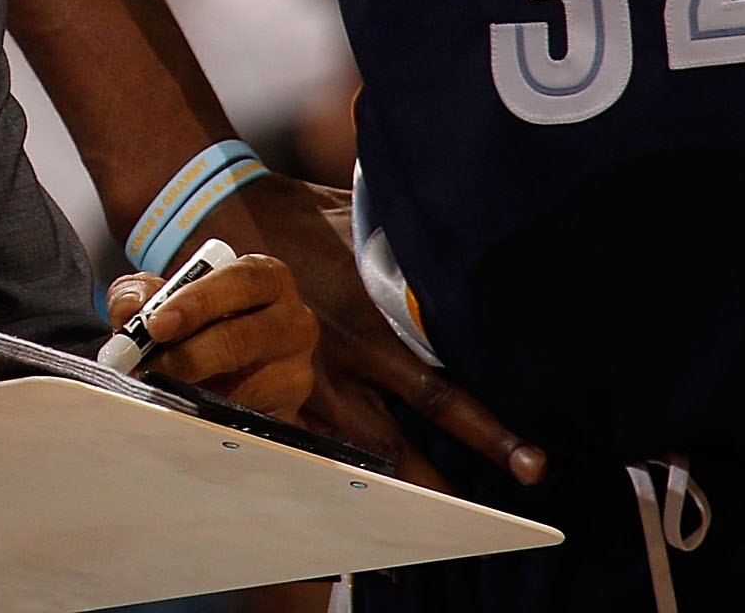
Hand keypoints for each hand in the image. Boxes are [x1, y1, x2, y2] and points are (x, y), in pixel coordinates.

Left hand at [107, 252, 316, 419]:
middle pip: (243, 338)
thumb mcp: (167, 296)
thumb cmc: (199, 322)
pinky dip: (210, 420)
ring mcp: (295, 374)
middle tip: (146, 366)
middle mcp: (293, 323)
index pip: (240, 281)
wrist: (220, 371)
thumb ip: (142, 293)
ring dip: (194, 391)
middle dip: (188, 354)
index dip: (197, 301)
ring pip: (245, 386)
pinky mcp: (289, 416)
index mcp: (268, 280)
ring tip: (157, 391)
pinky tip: (184, 415)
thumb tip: (129, 311)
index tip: (157, 324)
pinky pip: (248, 423)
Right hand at [209, 175, 545, 491]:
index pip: (440, 392)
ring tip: (434, 531)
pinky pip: (313, 439)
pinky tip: (359, 505)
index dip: (487, 430)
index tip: (530, 462)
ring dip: (399, 488)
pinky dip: (340, 470)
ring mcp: (306, 380)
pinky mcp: (274, 385)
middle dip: (450, 483)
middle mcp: (345, 363)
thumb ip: (404, 249)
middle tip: (493, 517)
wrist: (214, 213)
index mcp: (373, 324)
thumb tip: (460, 245)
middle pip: (406, 440)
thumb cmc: (298, 212)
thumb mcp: (359, 222)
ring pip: (360, 452)